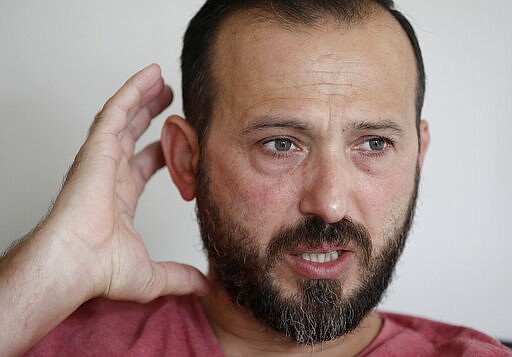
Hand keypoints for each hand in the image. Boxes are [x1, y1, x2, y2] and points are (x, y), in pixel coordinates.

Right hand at [46, 64, 208, 301]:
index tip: (179, 143)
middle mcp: (108, 174)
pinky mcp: (97, 148)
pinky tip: (150, 74)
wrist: (75, 264)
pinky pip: (116, 111)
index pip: (142, 166)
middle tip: (170, 100)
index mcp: (118, 197)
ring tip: (161, 79)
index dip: (161, 152)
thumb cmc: (100, 270)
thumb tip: (205, 286)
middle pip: (132, 134)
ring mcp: (101, 159)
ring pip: (124, 117)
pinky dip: (132, 90)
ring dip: (143, 96)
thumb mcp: (152, 274)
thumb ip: (179, 277)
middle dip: (150, 115)